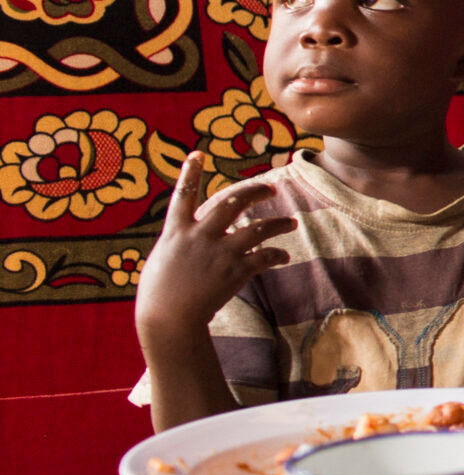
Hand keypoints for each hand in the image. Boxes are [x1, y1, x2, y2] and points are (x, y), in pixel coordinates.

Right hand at [135, 153, 294, 334]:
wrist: (168, 319)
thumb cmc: (160, 293)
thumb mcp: (164, 258)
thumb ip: (181, 241)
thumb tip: (192, 233)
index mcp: (176, 231)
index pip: (183, 195)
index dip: (190, 173)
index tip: (198, 155)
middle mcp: (199, 236)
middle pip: (232, 202)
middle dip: (255, 192)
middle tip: (271, 187)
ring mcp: (219, 253)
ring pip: (257, 229)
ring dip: (278, 224)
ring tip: (292, 223)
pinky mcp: (235, 271)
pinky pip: (264, 258)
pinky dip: (277, 256)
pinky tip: (284, 256)